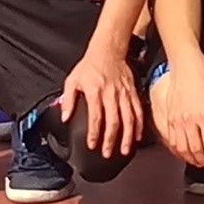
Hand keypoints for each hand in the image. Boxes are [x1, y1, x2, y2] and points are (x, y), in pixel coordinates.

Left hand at [60, 37, 145, 157]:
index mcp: (95, 92)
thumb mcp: (72, 80)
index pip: (96, 117)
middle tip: (107, 153)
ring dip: (127, 136)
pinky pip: (138, 111)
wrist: (108, 50)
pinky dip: (139, 125)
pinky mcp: (133, 92)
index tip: (92, 145)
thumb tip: (65, 116)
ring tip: (125, 150)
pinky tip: (137, 136)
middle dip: (111, 140)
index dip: (94, 133)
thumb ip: (68, 100)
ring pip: (129, 118)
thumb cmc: (90, 65)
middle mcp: (111, 94)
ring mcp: (124, 94)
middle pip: (113, 121)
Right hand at [149, 58, 203, 169]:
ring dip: (191, 159)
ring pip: (182, 148)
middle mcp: (189, 121)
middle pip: (196, 150)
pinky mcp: (169, 118)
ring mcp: (177, 120)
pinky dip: (179, 151)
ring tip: (199, 162)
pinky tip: (185, 153)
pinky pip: (172, 141)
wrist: (187, 69)